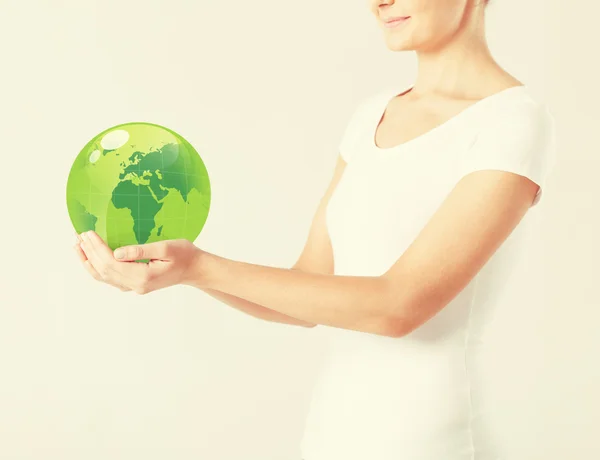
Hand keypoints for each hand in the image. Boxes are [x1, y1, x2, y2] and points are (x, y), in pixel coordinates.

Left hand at [74, 230, 202, 294]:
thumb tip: (116, 252)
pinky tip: (91, 258)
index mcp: (143, 276)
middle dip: (90, 252)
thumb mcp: (166, 248)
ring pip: (105, 277)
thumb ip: (141, 250)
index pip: (112, 263)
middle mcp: (136, 285)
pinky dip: (98, 268)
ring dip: (89, 261)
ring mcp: (135, 287)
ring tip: (78, 246)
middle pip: (105, 270)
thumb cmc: (184, 255)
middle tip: (79, 235)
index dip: (97, 248)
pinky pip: (111, 278)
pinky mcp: (135, 284)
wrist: (195, 269)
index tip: (88, 233)